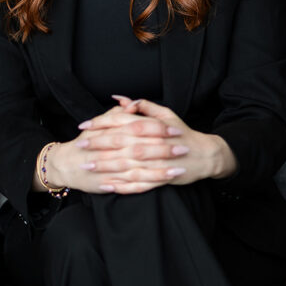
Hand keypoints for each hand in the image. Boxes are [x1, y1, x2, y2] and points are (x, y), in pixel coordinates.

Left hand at [64, 95, 235, 192]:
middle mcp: (154, 143)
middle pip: (122, 143)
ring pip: (128, 163)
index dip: (101, 124)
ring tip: (88, 167)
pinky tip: (107, 186)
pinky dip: (123, 185)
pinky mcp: (161, 178)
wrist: (205, 155)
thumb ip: (144, 106)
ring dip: (106, 166)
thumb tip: (122, 100)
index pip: (122, 122)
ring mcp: (157, 162)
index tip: (84, 126)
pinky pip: (139, 183)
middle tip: (80, 147)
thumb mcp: (167, 114)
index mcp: (153, 126)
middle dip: (99, 145)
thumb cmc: (182, 134)